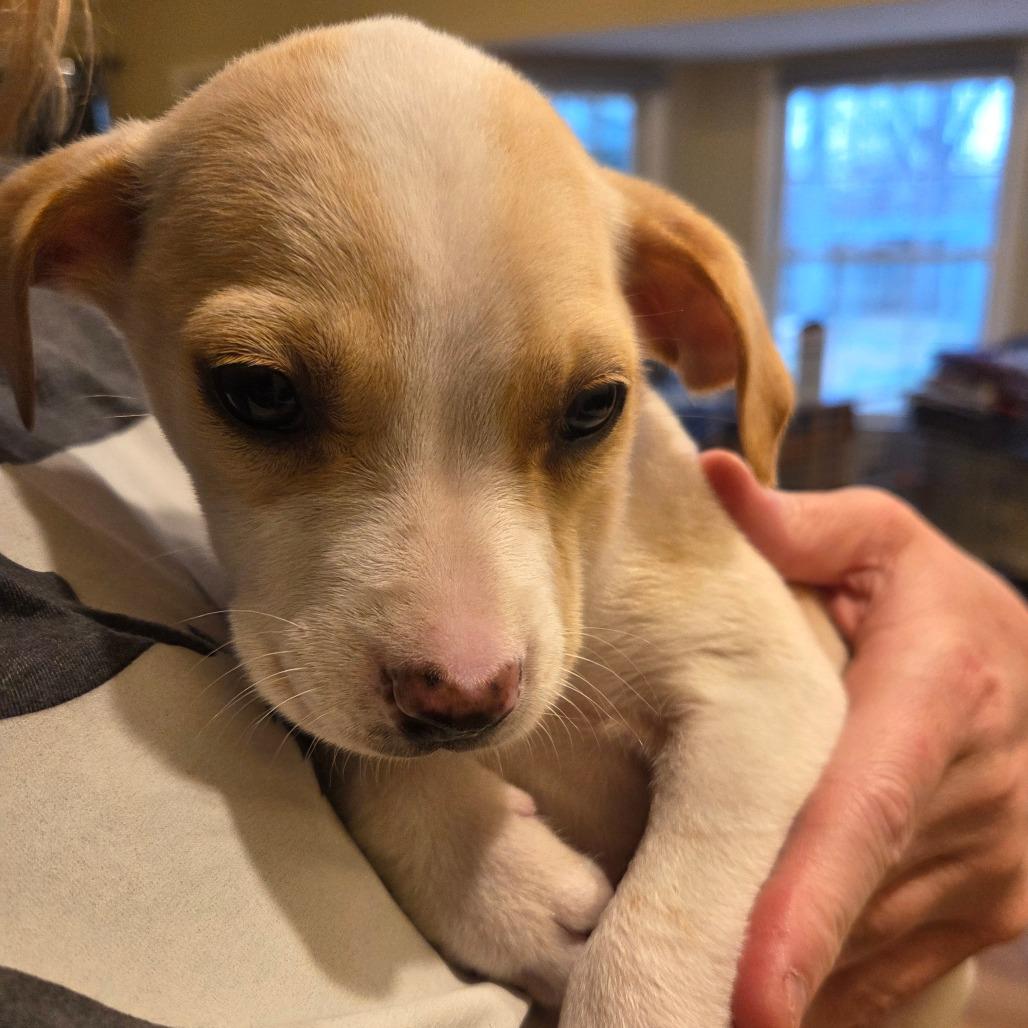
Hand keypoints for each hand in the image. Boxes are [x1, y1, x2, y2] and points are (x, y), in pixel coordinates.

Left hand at [700, 450, 1027, 1026]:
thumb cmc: (934, 597)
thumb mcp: (877, 542)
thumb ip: (796, 525)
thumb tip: (714, 476)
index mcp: (937, 692)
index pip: (862, 812)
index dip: (805, 905)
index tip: (749, 998)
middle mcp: (981, 792)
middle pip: (857, 899)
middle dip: (768, 966)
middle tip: (664, 1016)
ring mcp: (998, 865)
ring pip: (877, 949)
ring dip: (796, 985)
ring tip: (689, 1010)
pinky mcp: (995, 907)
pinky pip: (902, 970)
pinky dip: (833, 992)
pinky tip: (767, 1006)